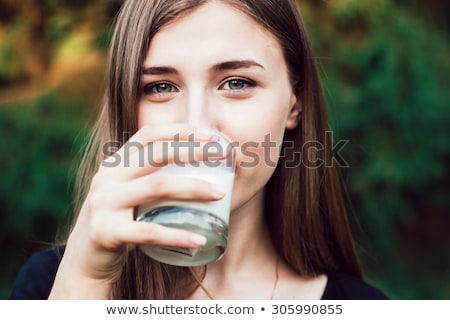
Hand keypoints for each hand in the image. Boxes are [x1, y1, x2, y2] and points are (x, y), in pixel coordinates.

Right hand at [49, 124, 225, 298]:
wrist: (85, 259)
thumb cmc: (118, 221)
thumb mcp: (128, 191)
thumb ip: (150, 176)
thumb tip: (198, 166)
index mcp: (115, 163)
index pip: (148, 134)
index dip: (180, 130)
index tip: (210, 135)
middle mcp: (107, 177)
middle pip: (156, 155)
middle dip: (192, 151)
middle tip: (221, 155)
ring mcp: (104, 203)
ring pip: (156, 186)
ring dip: (193, 188)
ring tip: (220, 194)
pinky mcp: (106, 231)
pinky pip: (149, 231)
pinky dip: (178, 235)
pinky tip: (199, 239)